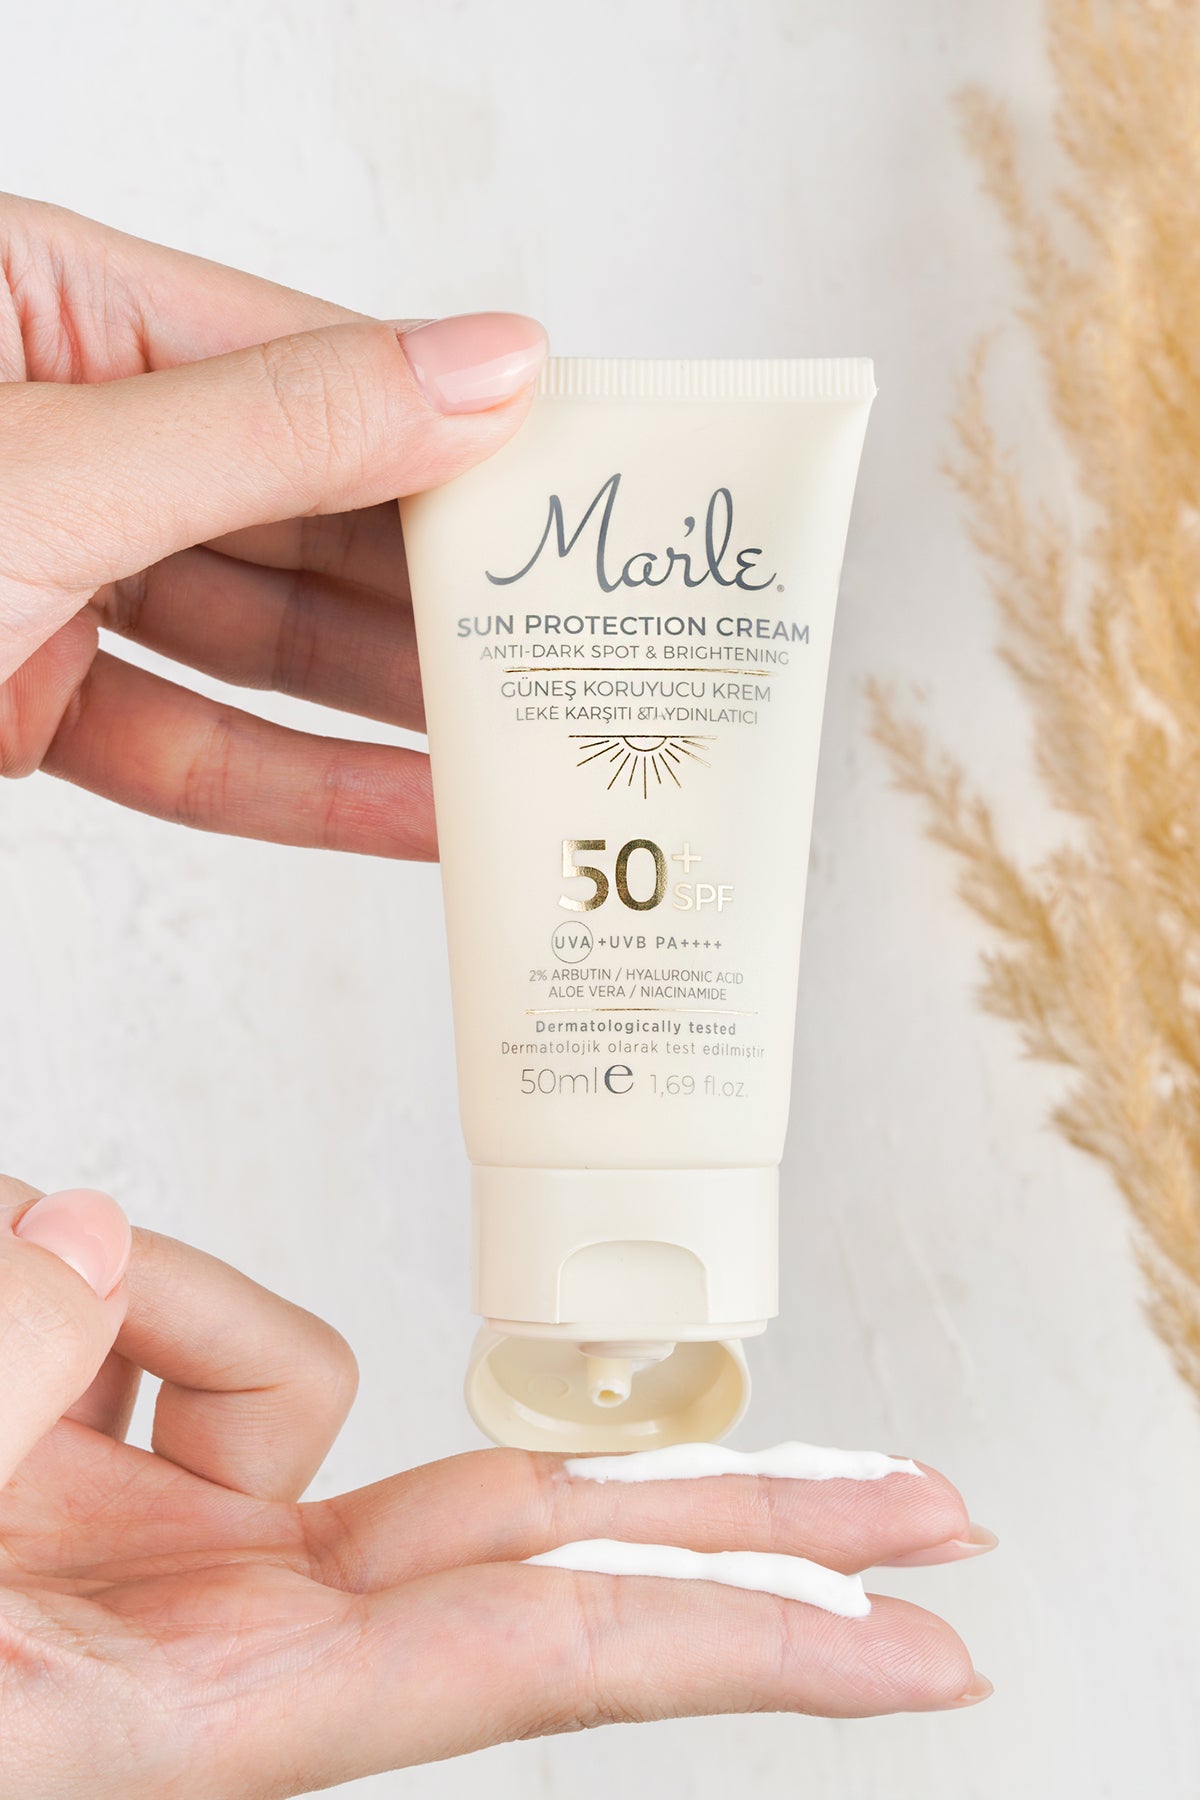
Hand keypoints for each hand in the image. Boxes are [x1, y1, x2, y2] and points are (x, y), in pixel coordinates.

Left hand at [0, 195, 547, 858]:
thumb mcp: (51, 472)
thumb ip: (274, 431)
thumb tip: (482, 370)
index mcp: (41, 307)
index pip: (305, 363)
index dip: (455, 434)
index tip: (577, 496)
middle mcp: (60, 434)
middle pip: (300, 510)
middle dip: (438, 588)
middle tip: (574, 637)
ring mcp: (44, 572)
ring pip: (256, 637)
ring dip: (391, 700)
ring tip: (526, 735)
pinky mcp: (28, 699)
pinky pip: (187, 742)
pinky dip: (297, 785)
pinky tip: (416, 809)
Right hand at [0, 1177, 990, 1798]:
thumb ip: (4, 1374)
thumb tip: (91, 1224)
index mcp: (211, 1716)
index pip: (549, 1661)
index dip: (751, 1642)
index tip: (930, 1645)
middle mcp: (237, 1637)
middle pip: (550, 1543)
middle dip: (756, 1519)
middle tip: (942, 1507)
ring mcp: (192, 1549)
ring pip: (296, 1365)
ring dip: (160, 1317)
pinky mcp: (132, 1469)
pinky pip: (185, 1316)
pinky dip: (112, 1297)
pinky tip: (15, 1327)